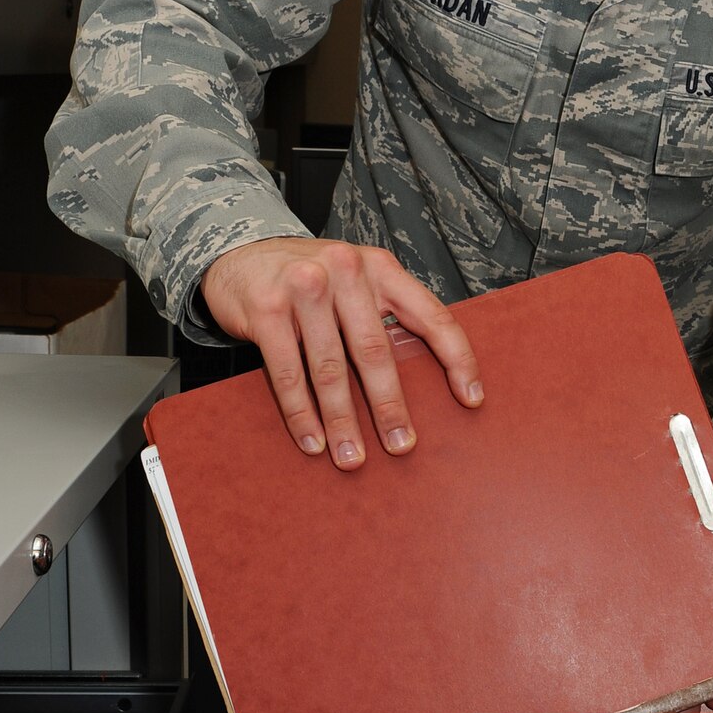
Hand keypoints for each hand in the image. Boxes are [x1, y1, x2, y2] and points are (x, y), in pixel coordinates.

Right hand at [200, 237, 482, 467]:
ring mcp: (304, 288)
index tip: (471, 399)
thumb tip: (420, 382)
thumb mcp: (355, 281)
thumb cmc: (308, 278)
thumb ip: (382, 316)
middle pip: (375, 350)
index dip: (457, 359)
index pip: (431, 316)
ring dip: (343, 421)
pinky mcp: (267, 309)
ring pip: (330, 369)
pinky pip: (289, 373)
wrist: (241, 255)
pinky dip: (302, 414)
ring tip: (352, 457)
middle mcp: (346, 271)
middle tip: (402, 445)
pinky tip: (313, 441)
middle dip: (390, 406)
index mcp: (380, 268)